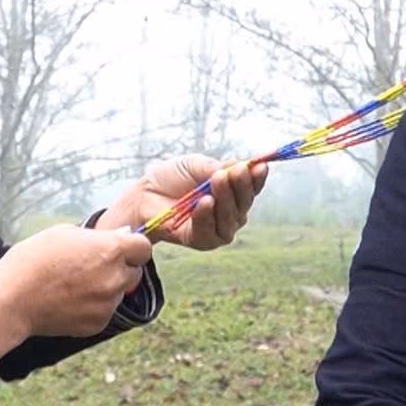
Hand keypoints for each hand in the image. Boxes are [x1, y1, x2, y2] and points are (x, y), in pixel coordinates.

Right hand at [0, 224, 152, 366]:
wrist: (12, 299)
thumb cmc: (34, 259)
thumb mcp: (65, 233)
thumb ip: (98, 237)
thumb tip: (121, 237)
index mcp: (110, 251)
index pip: (144, 248)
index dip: (133, 246)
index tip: (121, 248)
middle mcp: (115, 279)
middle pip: (135, 272)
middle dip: (122, 267)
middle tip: (95, 266)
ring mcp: (107, 304)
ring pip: (119, 293)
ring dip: (107, 288)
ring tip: (76, 284)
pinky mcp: (98, 324)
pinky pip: (106, 311)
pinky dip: (95, 306)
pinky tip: (71, 300)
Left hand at [101, 154, 267, 249]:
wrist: (145, 194)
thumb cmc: (172, 178)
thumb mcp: (195, 164)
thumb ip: (216, 167)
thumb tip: (239, 165)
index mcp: (232, 191)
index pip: (252, 187)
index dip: (257, 178)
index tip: (260, 166)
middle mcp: (230, 212)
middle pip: (245, 202)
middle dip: (242, 186)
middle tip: (236, 171)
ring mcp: (218, 228)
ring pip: (232, 218)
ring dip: (226, 199)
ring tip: (217, 181)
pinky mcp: (202, 241)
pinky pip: (210, 231)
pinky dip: (208, 216)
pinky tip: (204, 202)